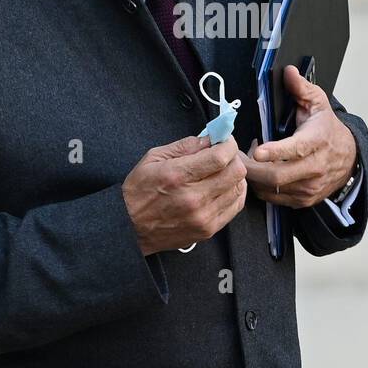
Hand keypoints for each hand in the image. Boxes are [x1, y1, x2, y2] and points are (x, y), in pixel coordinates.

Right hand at [122, 135, 247, 255]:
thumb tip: (210, 138)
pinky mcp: (208, 230)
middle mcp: (194, 198)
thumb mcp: (154, 158)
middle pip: (235, 172)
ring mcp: (203, 216)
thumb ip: (185, 146)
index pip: (220, 157)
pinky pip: (236, 207)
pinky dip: (234, 193)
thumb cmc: (138, 191)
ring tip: (222, 171)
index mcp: (178, 176)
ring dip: (235, 175)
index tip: (225, 140)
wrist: (129, 228)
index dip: (229, 144)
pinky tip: (224, 187)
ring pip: (239, 189)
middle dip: (234, 157)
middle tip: (224, 154)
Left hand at [241, 64, 356, 208]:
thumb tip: (288, 72)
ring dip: (254, 177)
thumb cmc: (327, 129)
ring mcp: (310, 187)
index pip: (296, 149)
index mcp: (317, 141)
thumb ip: (301, 88)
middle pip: (278, 176)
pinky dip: (261, 187)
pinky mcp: (304, 199)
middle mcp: (315, 168)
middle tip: (235, 157)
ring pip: (273, 189)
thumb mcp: (318, 103)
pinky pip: (274, 198)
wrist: (349, 159)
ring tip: (247, 161)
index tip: (257, 151)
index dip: (275, 151)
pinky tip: (259, 173)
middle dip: (251, 169)